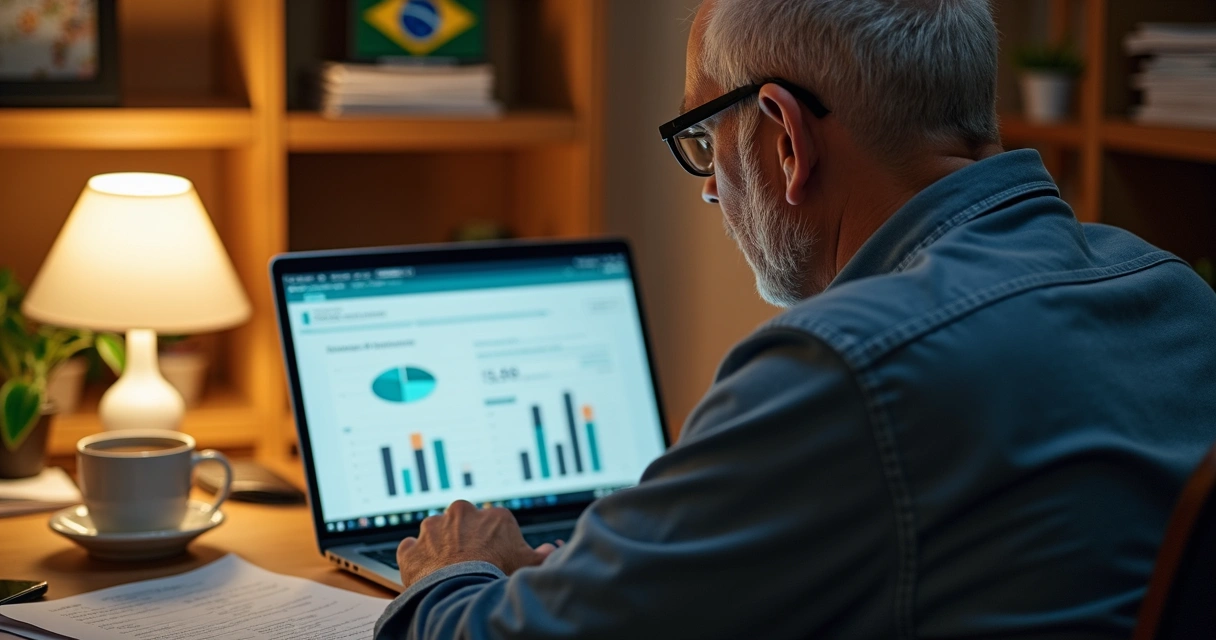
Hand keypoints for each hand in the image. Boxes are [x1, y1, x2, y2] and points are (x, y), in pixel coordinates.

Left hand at [396, 500, 558, 589]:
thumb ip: (542, 554)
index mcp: (492, 515)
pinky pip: (411, 549)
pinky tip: (426, 571)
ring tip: (447, 569)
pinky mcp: (411, 548)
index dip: (494, 541)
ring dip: (439, 546)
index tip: (493, 556)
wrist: (462, 592)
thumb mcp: (530, 565)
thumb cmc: (497, 576)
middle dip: (464, 536)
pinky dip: (416, 558)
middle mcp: (460, 514)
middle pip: (463, 521)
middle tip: (470, 560)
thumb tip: (552, 549)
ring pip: (435, 532)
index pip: (493, 523)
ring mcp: (432, 529)